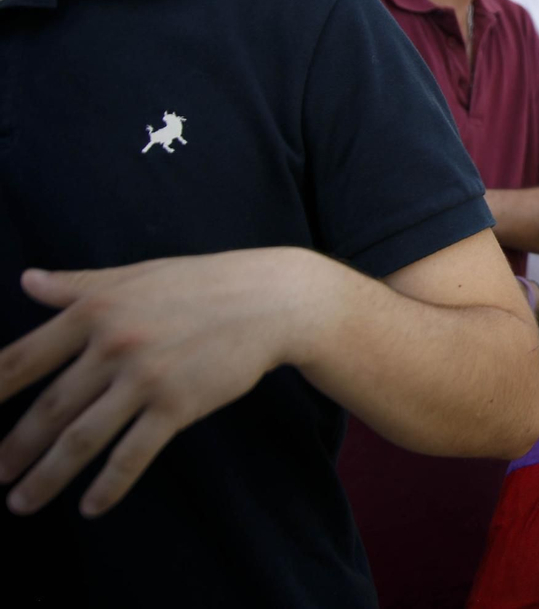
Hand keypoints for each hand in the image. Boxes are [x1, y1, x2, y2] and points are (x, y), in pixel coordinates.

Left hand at [0, 249, 324, 517]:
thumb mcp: (137, 275)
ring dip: (46, 477)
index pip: (21, 359)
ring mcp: (145, 378)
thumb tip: (27, 280)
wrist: (270, 299)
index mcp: (95, 310)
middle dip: (13, 449)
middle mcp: (113, 345)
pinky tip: (90, 507)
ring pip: (81, 439)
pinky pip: (132, 455)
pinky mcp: (177, 405)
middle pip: (48, 409)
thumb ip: (79, 284)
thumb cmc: (203, 283)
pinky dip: (108, 485)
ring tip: (20, 502)